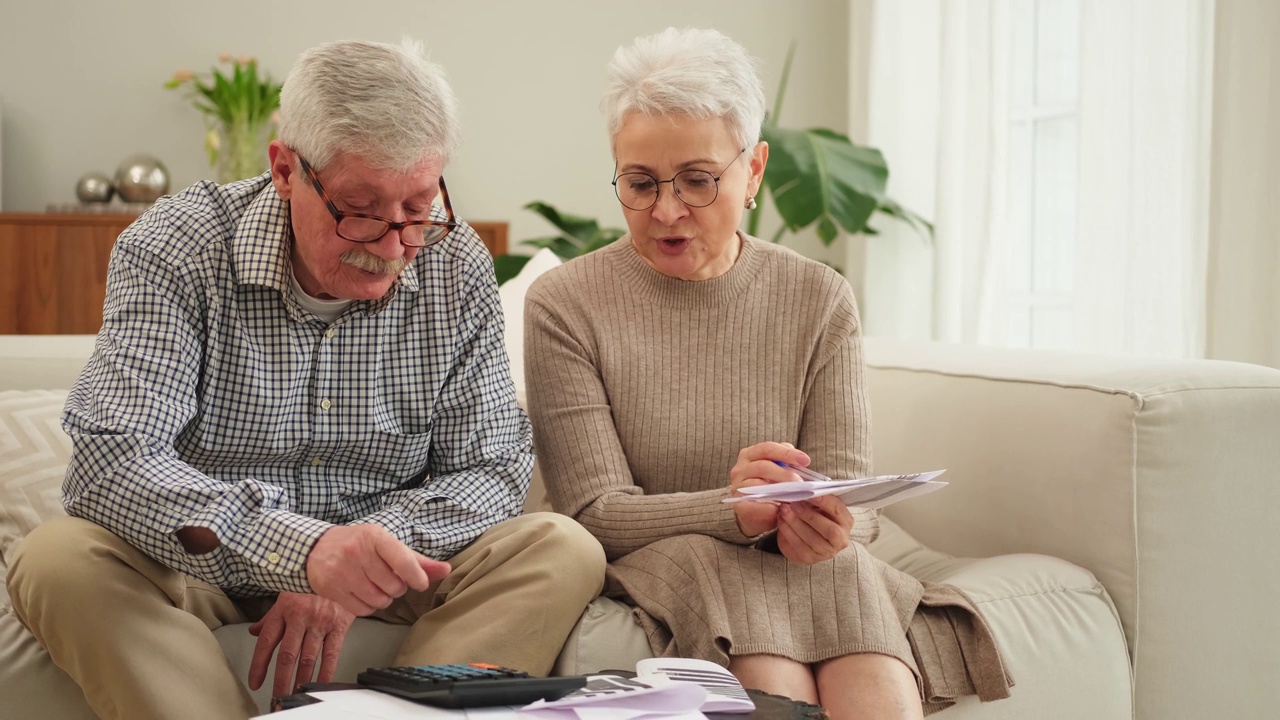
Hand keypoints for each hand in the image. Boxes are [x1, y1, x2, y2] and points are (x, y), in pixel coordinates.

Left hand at [248, 592, 354, 696]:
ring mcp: (320, 621)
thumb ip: (270, 618)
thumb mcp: (286, 597)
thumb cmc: (310, 585)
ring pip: (308, 657)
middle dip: (281, 679)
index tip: (255, 682)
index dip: (259, 664)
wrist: (341, 570)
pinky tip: (320, 683)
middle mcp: (300, 616)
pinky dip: (325, 672)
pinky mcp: (338, 625)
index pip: (267, 642)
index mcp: (284, 609)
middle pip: (287, 654)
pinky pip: (330, 654)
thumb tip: (254, 632)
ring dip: (301, 679)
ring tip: (296, 692)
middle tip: (278, 695)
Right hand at [306, 524, 451, 616]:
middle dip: (397, 587)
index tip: (421, 583)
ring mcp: (343, 571)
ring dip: (384, 598)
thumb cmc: (358, 545)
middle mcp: (358, 552)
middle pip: (394, 586)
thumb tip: (446, 570)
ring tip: (375, 586)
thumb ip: (417, 560)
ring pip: (380, 600)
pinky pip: (363, 610)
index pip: (404, 561)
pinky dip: (368, 607)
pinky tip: (362, 594)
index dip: (417, 577)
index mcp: (375, 536)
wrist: (314, 549)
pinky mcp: (331, 588)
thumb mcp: (386, 544)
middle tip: (388, 579)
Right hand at [729, 442, 811, 537]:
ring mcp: (737, 486)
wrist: (755, 513)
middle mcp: (740, 468)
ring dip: (778, 490)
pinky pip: (755, 504)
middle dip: (784, 473)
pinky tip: (780, 508)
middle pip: (763, 465)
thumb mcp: (777, 471)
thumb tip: (800, 461)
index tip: (805, 460)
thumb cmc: (769, 488)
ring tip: (794, 495)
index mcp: (750, 454)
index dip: (787, 453)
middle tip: (800, 481)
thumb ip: (785, 463)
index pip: (768, 449)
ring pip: (758, 484)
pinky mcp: (738, 503)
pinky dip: (769, 506)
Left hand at [776, 494, 853, 563]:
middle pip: (829, 529)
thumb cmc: (815, 515)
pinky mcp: (810, 559)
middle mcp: (840, 539)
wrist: (808, 537)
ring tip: (784, 511)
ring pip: (812, 539)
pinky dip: (787, 532)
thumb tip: (802, 487)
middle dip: (809, 515)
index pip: (838, 510)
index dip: (825, 502)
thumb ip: (815, 498)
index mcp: (846, 521)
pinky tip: (781, 522)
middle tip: (793, 504)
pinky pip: (798, 546)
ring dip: (795, 523)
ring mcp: (826, 552)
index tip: (810, 493)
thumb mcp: (819, 505)